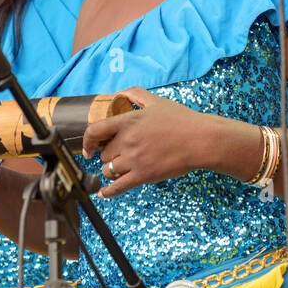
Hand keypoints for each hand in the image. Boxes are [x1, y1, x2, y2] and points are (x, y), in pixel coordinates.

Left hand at [80, 87, 210, 198]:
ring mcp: (134, 160)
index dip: (87, 142)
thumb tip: (120, 93)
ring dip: (111, 171)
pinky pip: (117, 187)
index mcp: (127, 121)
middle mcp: (127, 141)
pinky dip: (108, 191)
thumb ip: (135, 94)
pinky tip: (104, 193)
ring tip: (121, 169)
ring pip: (108, 171)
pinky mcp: (143, 175)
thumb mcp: (156, 101)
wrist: (200, 140)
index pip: (94, 132)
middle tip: (121, 155)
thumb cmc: (181, 120)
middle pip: (104, 154)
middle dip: (109, 156)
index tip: (88, 149)